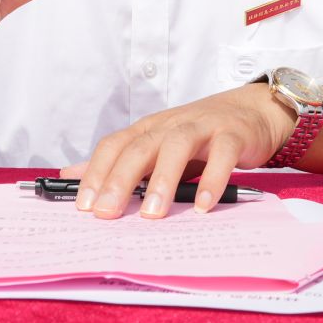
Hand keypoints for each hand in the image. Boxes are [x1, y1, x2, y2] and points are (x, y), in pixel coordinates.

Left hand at [60, 85, 297, 219]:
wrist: (252, 109)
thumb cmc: (200, 134)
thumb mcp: (157, 146)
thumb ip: (118, 163)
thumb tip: (70, 177)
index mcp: (149, 129)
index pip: (114, 145)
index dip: (96, 173)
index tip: (84, 206)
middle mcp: (171, 125)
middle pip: (140, 147)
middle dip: (120, 180)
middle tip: (107, 213)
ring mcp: (202, 127)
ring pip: (176, 146)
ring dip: (162, 180)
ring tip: (152, 214)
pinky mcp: (232, 134)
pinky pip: (221, 154)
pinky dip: (212, 179)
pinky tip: (203, 205)